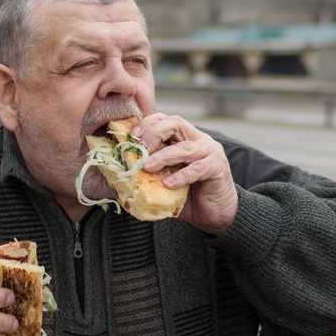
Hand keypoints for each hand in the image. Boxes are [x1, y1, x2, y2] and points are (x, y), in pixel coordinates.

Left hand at [133, 113, 238, 234]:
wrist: (215, 215)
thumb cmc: (188, 197)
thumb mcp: (164, 182)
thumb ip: (147, 176)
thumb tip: (118, 179)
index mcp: (184, 138)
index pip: (164, 120)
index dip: (147, 124)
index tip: (131, 137)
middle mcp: (198, 140)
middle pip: (175, 123)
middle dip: (154, 133)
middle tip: (140, 148)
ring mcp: (209, 152)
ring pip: (185, 147)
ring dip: (164, 156)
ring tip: (148, 166)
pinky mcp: (217, 167)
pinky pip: (197, 168)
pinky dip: (181, 176)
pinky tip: (169, 184)